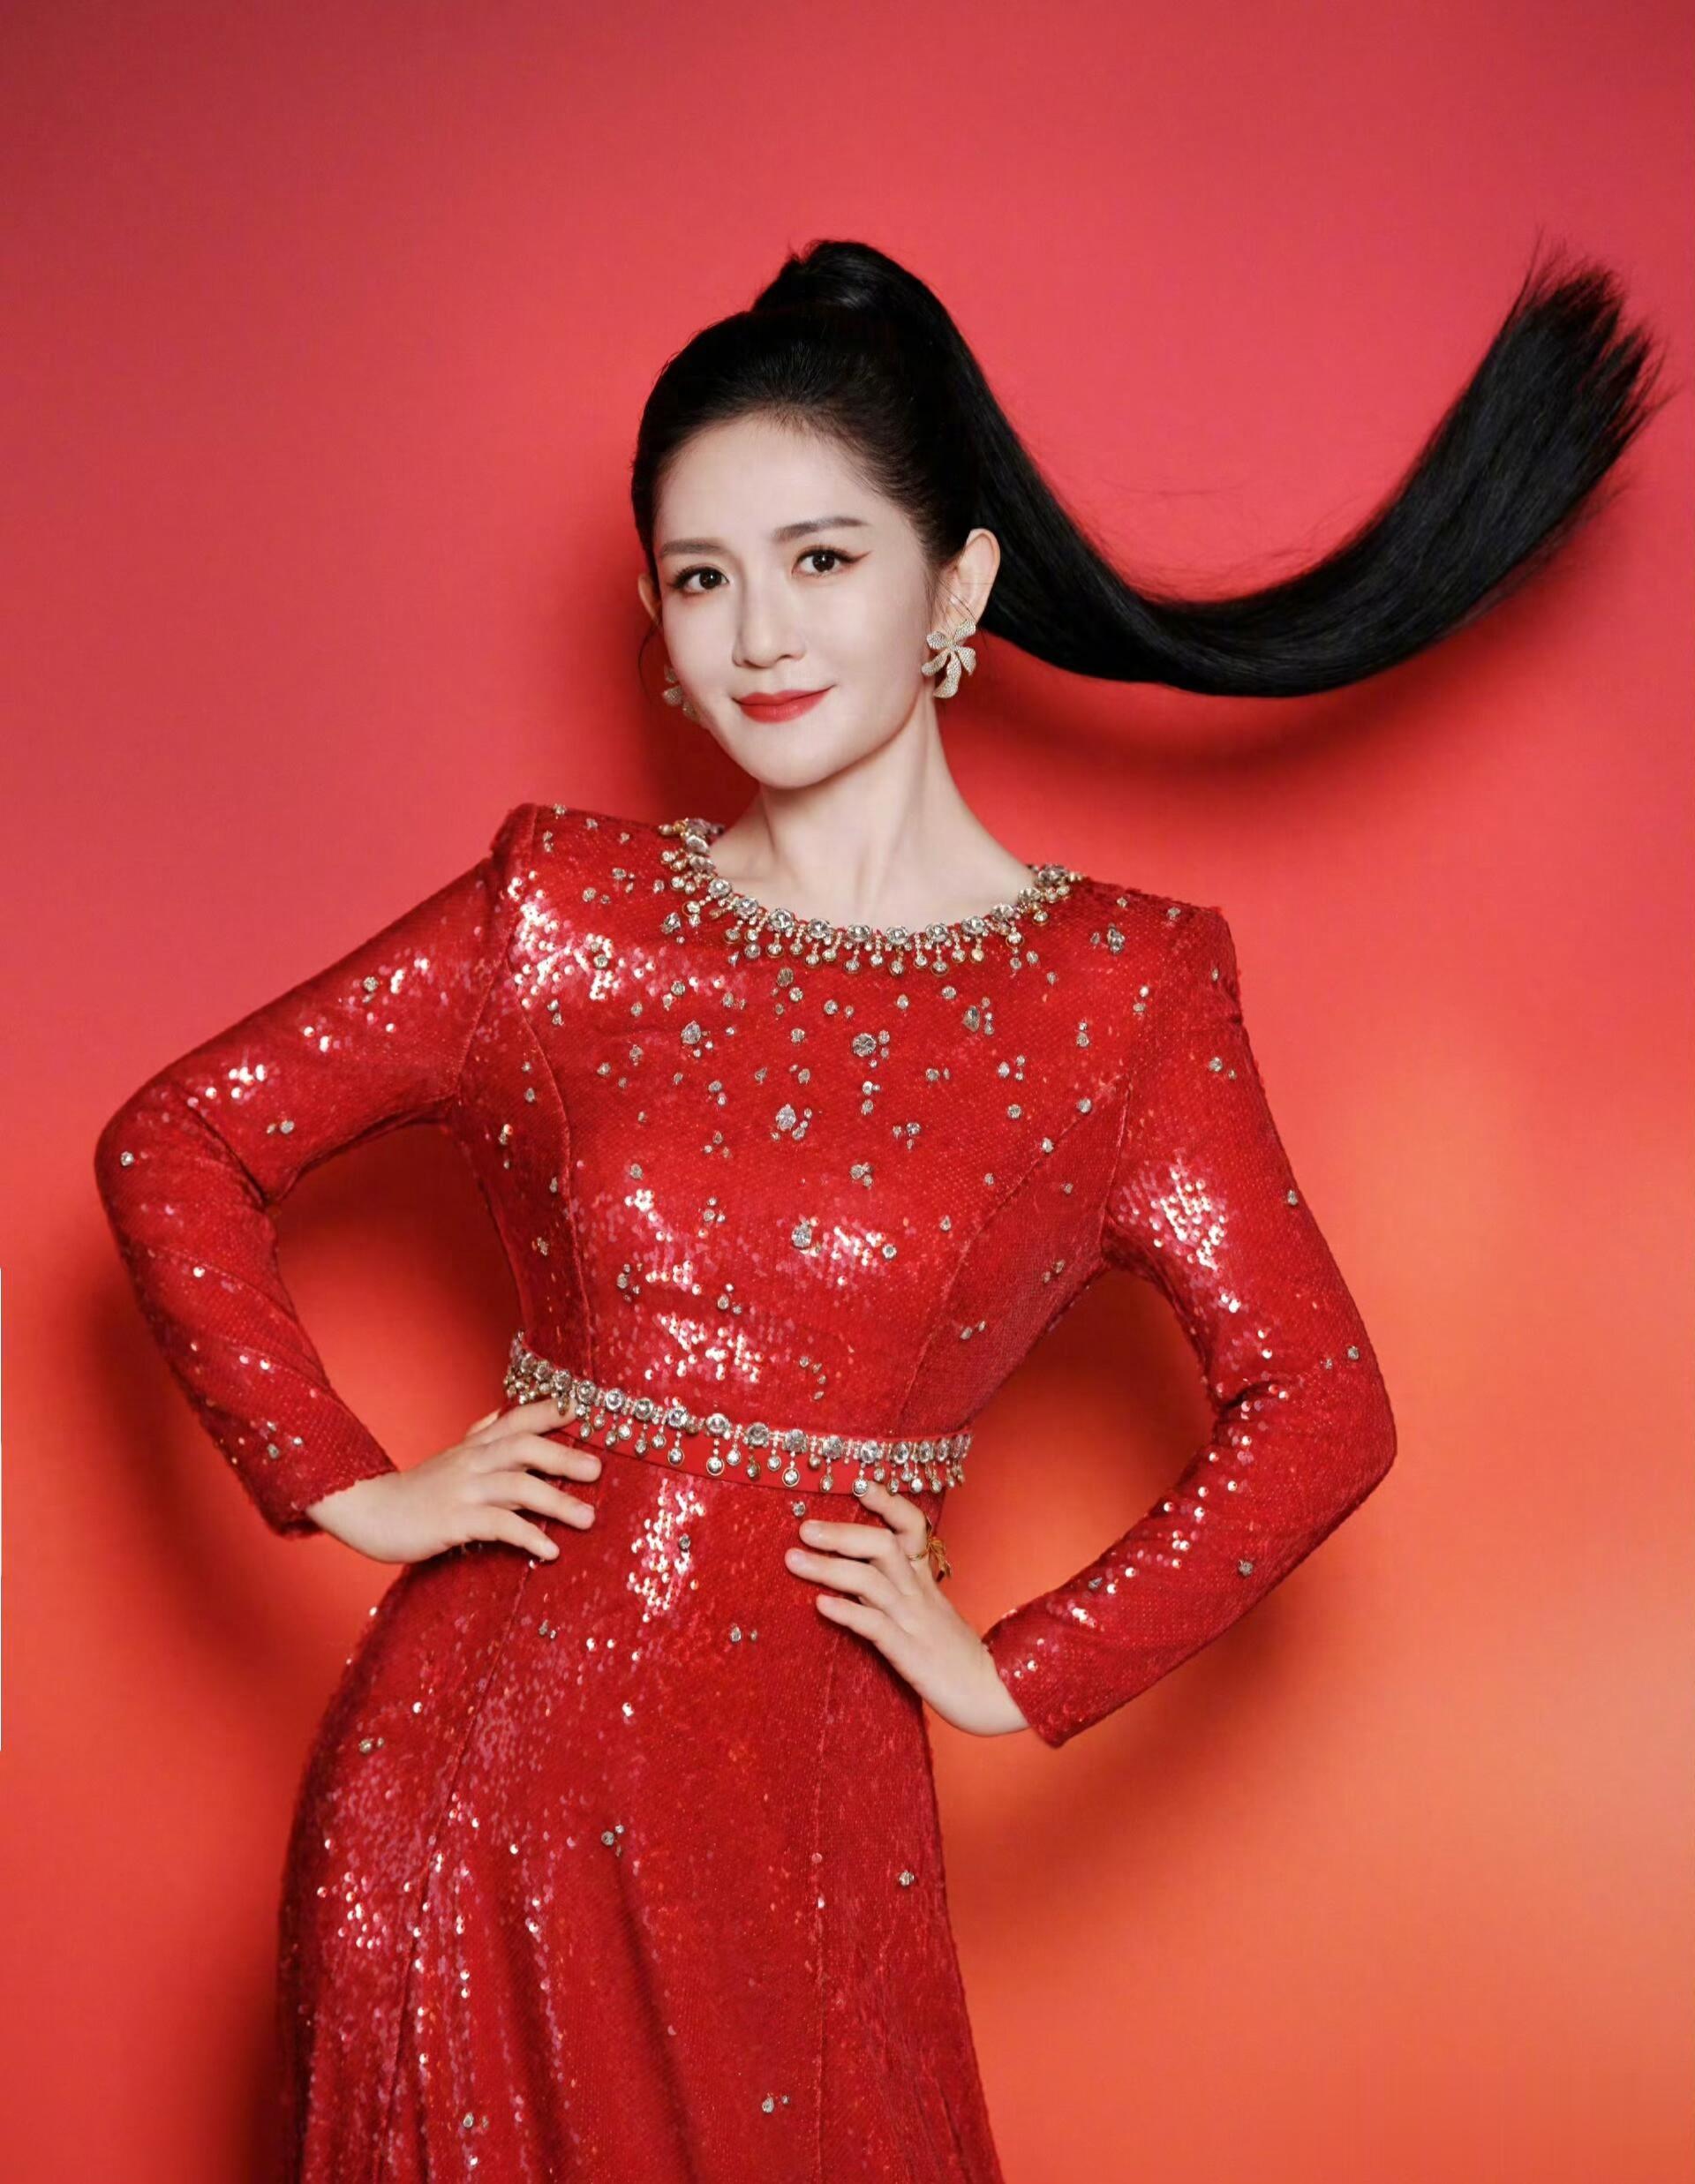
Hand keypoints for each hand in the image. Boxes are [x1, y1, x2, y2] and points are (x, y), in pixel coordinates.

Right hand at [304, 1397, 602, 1564]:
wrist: (369, 1512)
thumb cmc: (418, 1489)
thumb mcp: (452, 1456)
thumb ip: (480, 1435)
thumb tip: (502, 1411)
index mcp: (476, 1445)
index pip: (518, 1418)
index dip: (551, 1410)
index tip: (588, 1408)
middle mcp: (472, 1461)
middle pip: (524, 1446)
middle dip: (564, 1456)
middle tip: (599, 1471)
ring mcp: (462, 1490)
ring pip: (517, 1486)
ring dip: (557, 1502)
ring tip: (588, 1518)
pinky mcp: (453, 1522)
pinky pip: (497, 1526)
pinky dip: (527, 1536)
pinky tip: (549, 1550)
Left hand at [784, 1481, 1031, 1736]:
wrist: (991, 1693)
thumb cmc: (954, 1654)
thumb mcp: (931, 1612)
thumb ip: (900, 1589)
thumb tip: (854, 1571)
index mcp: (925, 1580)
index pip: (912, 1527)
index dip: (887, 1503)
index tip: (859, 1484)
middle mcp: (918, 1593)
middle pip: (882, 1545)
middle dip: (842, 1533)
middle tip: (805, 1528)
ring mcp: (914, 1621)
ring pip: (871, 1581)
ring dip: (829, 1567)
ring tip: (794, 1560)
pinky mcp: (909, 1653)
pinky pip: (876, 1626)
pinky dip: (847, 1612)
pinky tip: (821, 1605)